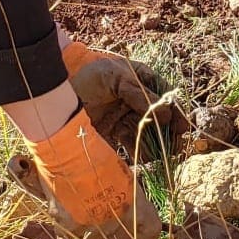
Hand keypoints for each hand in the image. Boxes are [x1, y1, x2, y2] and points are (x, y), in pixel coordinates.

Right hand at [22, 111, 161, 238]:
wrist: (67, 148)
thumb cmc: (95, 156)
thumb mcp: (122, 177)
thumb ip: (128, 201)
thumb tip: (128, 219)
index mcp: (137, 204)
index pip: (151, 233)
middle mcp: (118, 220)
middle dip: (113, 237)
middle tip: (101, 222)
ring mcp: (93, 226)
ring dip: (88, 232)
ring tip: (81, 208)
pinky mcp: (70, 227)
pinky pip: (71, 237)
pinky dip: (69, 228)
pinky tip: (67, 209)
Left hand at [62, 42, 187, 159]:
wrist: (57, 98)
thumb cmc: (87, 79)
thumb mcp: (114, 78)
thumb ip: (138, 93)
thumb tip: (164, 113)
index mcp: (141, 78)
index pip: (165, 95)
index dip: (176, 111)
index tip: (182, 127)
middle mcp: (138, 97)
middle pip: (162, 116)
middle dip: (171, 132)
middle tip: (177, 148)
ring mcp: (128, 115)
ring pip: (150, 132)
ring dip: (159, 144)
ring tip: (164, 157)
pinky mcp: (117, 131)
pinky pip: (135, 143)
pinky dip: (143, 152)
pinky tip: (148, 159)